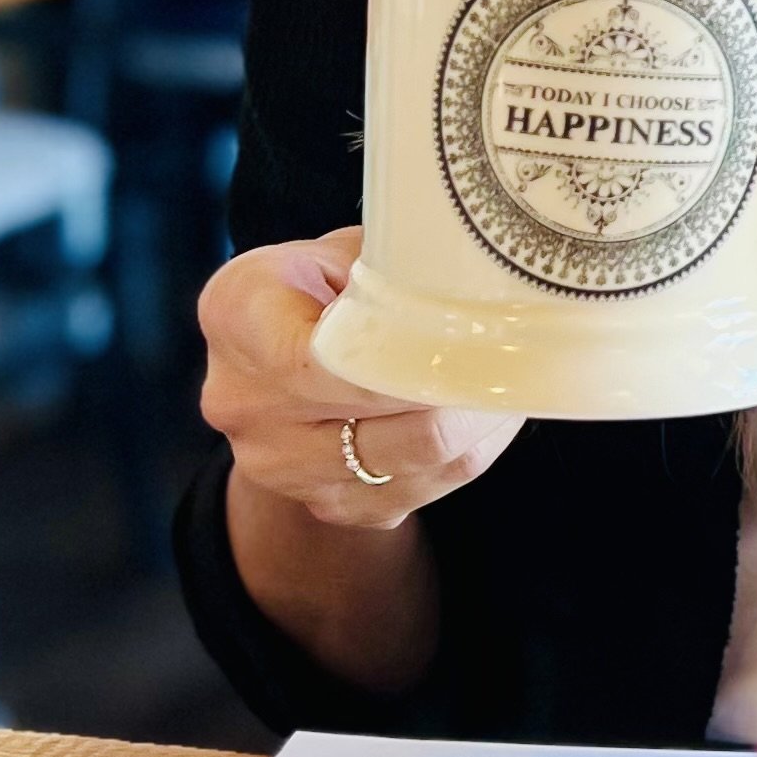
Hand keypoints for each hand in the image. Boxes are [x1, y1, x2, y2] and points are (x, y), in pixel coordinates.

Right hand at [199, 228, 521, 535]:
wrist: (272, 361)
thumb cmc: (317, 288)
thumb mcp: (340, 251)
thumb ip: (393, 261)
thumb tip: (482, 267)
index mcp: (237, 315)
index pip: (320, 355)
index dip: (403, 356)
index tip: (468, 340)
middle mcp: (242, 402)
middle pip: (379, 412)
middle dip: (460, 385)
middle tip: (518, 357)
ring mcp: (278, 467)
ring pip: (414, 460)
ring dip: (476, 424)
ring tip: (513, 384)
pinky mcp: (325, 504)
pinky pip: (419, 491)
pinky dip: (465, 456)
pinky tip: (485, 419)